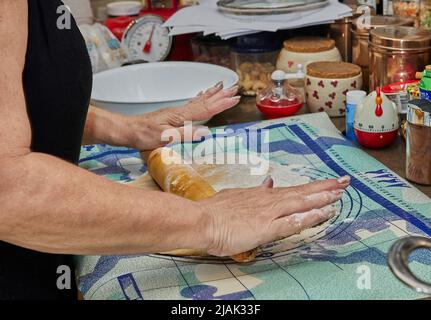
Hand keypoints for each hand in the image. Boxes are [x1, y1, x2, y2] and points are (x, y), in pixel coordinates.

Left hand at [123, 82, 239, 150]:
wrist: (127, 130)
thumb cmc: (142, 135)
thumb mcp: (163, 138)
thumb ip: (184, 134)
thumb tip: (204, 132)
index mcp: (180, 116)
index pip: (206, 109)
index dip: (222, 104)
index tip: (235, 98)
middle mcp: (180, 112)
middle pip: (205, 101)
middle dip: (221, 95)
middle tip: (235, 87)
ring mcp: (176, 113)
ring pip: (199, 101)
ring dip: (212, 94)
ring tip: (222, 86)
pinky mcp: (172, 116)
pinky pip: (191, 105)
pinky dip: (200, 99)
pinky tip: (201, 97)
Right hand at [201, 176, 350, 256]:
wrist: (201, 220)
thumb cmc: (214, 212)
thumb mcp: (235, 196)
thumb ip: (253, 192)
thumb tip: (268, 183)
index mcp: (261, 196)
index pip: (291, 190)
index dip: (310, 187)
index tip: (326, 183)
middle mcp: (268, 201)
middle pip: (301, 192)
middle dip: (324, 187)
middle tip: (344, 181)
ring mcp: (268, 213)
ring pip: (300, 203)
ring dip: (322, 197)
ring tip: (340, 193)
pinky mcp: (265, 227)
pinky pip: (291, 222)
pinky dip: (309, 217)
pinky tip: (323, 214)